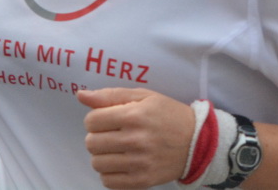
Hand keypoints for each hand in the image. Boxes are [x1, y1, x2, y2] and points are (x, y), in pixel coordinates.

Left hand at [77, 87, 194, 188]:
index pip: (91, 121)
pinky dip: (110, 173)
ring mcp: (138, 163)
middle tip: (112, 135)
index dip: (95, 119)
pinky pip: (108, 182)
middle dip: (97, 137)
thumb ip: (111, 95)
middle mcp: (135, 140)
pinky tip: (121, 163)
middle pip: (91, 143)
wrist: (196, 141)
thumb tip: (81, 95)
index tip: (107, 120)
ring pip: (97, 164)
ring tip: (117, 149)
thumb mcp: (144, 96)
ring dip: (102, 156)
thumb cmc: (168, 115)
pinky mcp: (141, 181)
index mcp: (134, 115)